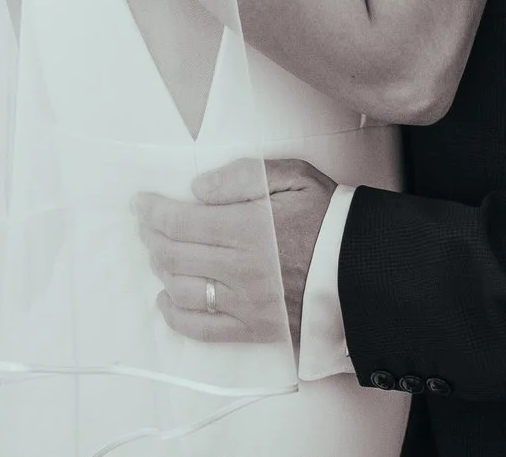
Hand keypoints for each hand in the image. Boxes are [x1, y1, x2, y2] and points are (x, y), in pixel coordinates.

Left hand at [135, 157, 336, 345]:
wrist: (365, 269)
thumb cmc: (331, 221)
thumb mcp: (295, 177)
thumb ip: (244, 176)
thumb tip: (200, 188)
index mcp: (248, 228)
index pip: (181, 221)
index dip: (152, 211)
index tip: (140, 203)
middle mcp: (241, 268)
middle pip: (174, 254)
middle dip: (151, 236)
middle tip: (146, 224)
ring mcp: (245, 303)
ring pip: (181, 289)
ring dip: (160, 269)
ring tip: (158, 253)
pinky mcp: (254, 328)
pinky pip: (202, 328)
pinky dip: (175, 315)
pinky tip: (166, 299)